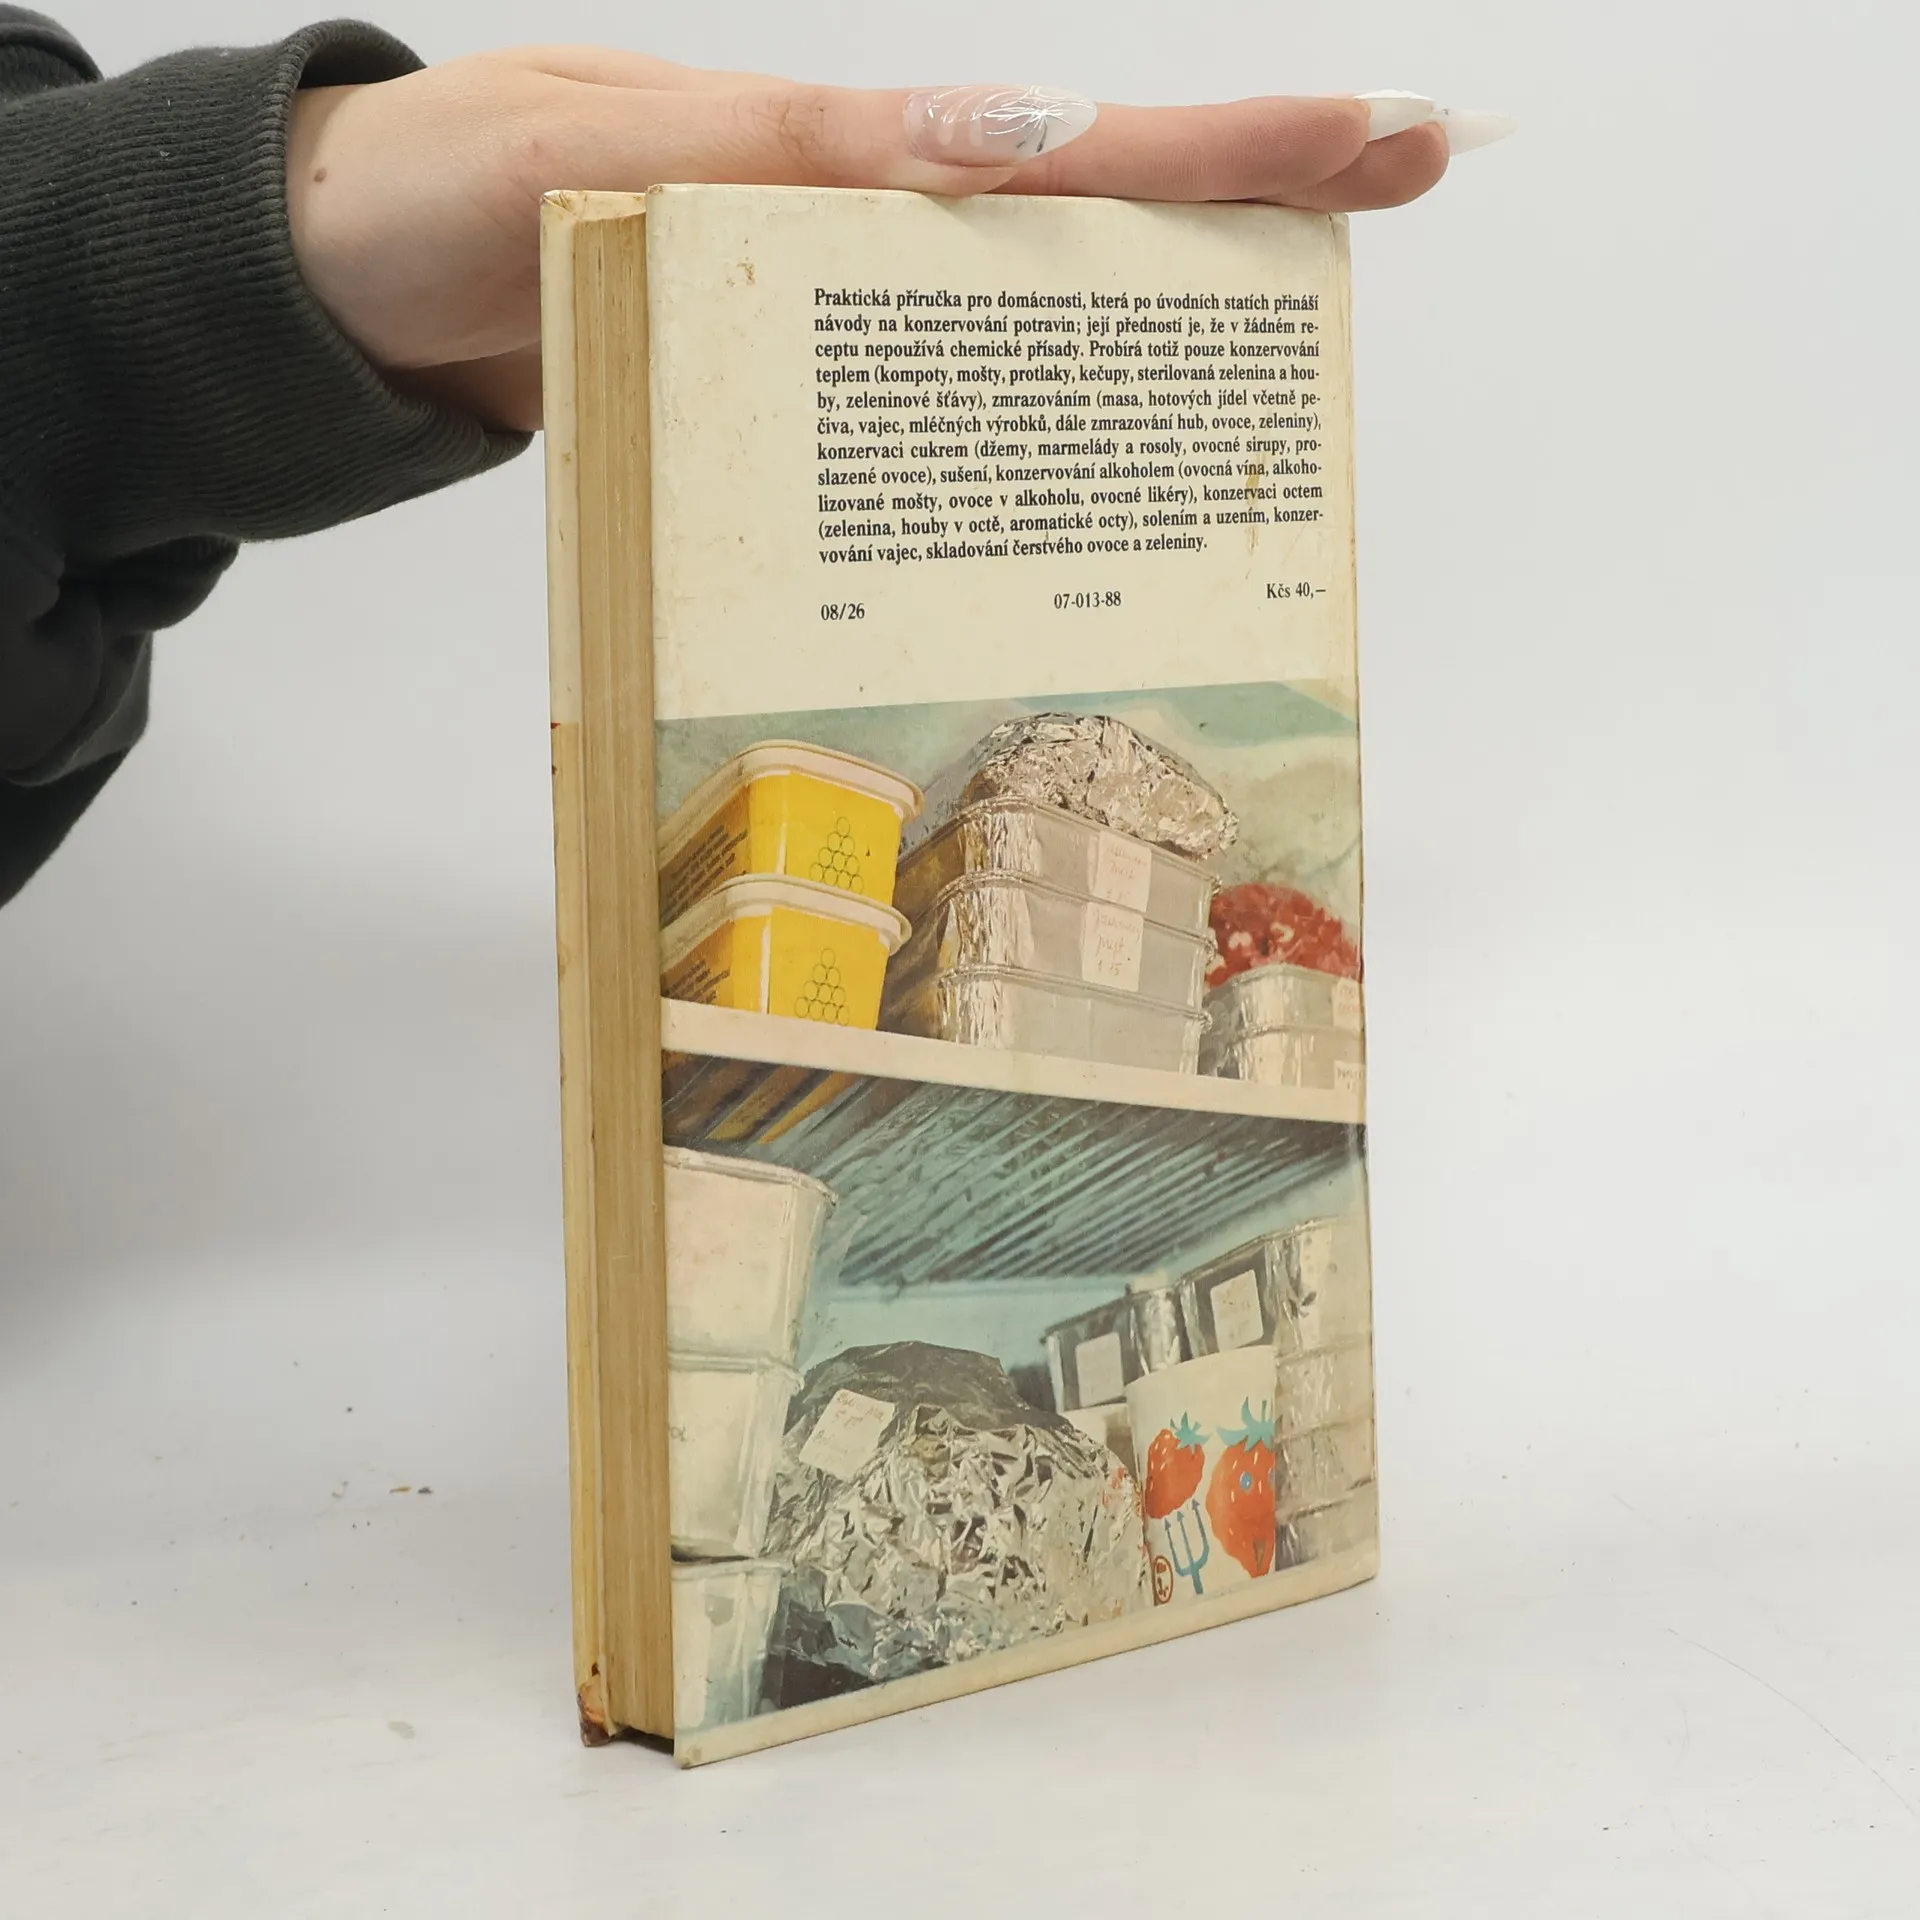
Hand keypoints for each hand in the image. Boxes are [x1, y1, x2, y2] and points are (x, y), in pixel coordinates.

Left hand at [287, 52, 1483, 433]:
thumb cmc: (450, 202)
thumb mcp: (604, 149)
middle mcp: (853, 240)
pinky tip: (1079, 496)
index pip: (1053, 145)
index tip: (1371, 133)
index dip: (1214, 146)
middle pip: (1079, 221)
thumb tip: (974, 159)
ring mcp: (827, 330)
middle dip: (1241, 205)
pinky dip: (1011, 451)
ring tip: (1288, 363)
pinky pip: (917, 428)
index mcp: (831, 162)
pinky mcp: (784, 408)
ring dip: (1155, 339)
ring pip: (1019, 332)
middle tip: (1405, 182)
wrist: (356, 297)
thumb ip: (778, 159)